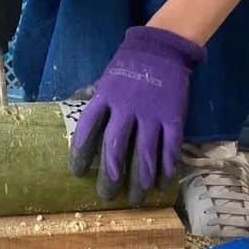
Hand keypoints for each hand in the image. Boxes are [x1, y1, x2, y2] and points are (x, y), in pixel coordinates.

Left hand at [69, 26, 206, 204]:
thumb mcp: (105, 79)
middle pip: (115, 148)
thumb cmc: (129, 66)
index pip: (87, 129)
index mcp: (105, 98)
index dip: (80, 153)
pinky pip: (170, 148)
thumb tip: (75, 111)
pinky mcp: (174, 117)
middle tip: (107, 195)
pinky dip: (166, 169)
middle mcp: (126, 108)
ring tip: (136, 198)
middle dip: (110, 176)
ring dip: (140, 180)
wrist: (162, 49)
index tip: (77, 173)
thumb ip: (95, 100)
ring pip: (144, 154)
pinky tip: (162, 183)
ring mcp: (151, 113)